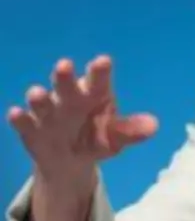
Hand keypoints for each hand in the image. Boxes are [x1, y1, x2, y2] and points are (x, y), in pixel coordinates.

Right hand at [6, 55, 157, 220]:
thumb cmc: (97, 137)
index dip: (100, 72)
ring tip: (37, 93)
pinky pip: (24, 123)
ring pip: (42, 102)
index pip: (99, 80)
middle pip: (67, 85)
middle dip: (65, 76)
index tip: (103, 61)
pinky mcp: (31, 129)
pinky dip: (20, 119)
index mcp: (95, 95)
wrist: (69, 159)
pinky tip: (15, 113)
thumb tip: (154, 127)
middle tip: (65, 65)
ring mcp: (49, 113)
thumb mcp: (115, 137)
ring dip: (39, 98)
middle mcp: (70, 99)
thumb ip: (130, 131)